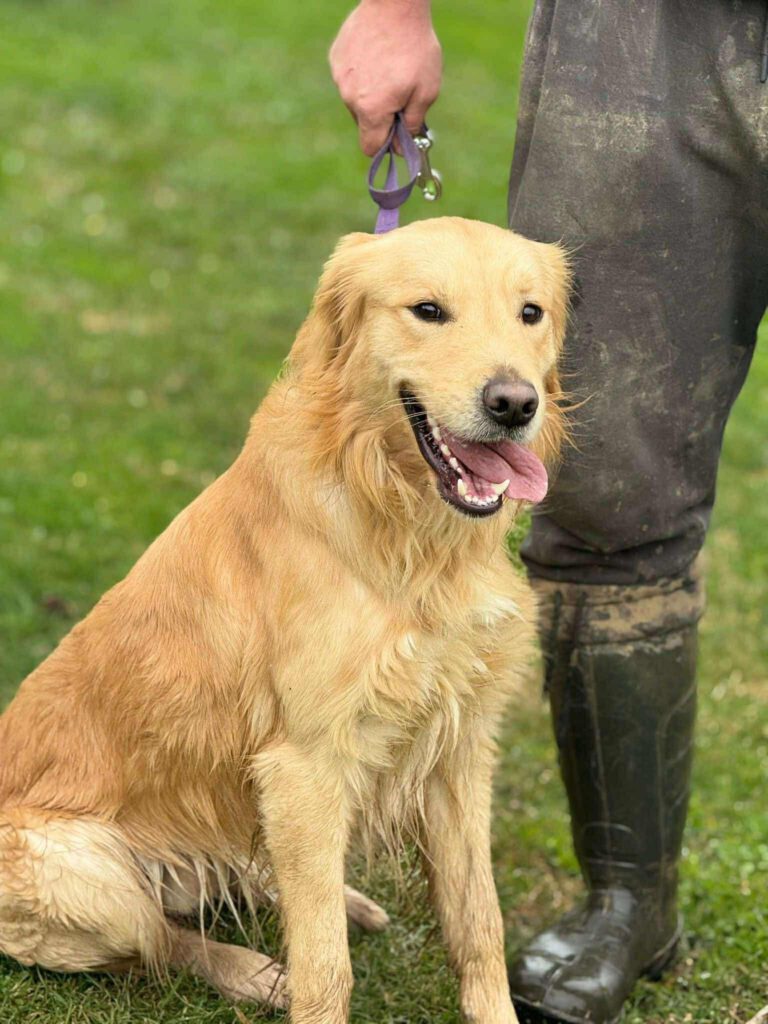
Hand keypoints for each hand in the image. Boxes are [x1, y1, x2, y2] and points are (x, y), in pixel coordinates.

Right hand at [329, 0, 441, 155]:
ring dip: (371, 96)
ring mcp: (340, 77)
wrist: (394, 4)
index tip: (398, 137)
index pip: (370, 147)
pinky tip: (376, 57)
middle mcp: (349, 97)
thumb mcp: (426, 91)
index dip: (385, 147)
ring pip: (356, 100)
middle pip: (364, 123)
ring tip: (389, 71)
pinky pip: (349, 78)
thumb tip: (403, 145)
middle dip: (381, 118)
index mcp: (371, 110)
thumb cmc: (415, 48)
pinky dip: (362, 76)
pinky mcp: (336, 58)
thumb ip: (413, 123)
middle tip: (401, 97)